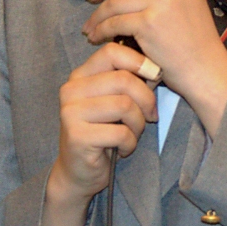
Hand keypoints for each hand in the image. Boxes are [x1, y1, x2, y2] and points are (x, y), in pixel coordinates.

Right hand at [50, 41, 157, 207]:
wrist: (78, 173)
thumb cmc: (103, 134)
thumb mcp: (114, 102)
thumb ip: (127, 82)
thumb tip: (155, 68)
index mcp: (80, 76)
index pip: (112, 52)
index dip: (139, 61)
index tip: (155, 75)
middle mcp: (71, 90)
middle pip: (123, 79)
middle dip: (146, 99)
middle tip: (150, 116)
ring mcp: (71, 112)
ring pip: (125, 105)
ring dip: (138, 124)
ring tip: (132, 134)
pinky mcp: (77, 136)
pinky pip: (121, 133)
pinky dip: (130, 143)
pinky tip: (122, 149)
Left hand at [82, 0, 226, 137]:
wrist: (206, 68)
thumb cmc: (195, 41)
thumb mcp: (188, 0)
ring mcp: (160, 2)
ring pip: (114, 0)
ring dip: (97, 14)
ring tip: (90, 25)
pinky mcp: (148, 23)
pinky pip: (114, 22)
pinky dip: (101, 30)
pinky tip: (97, 36)